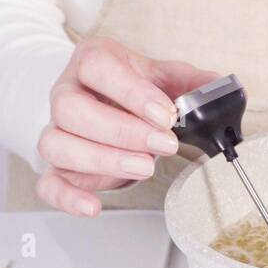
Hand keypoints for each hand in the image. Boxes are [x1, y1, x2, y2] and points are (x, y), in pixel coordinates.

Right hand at [36, 38, 217, 215]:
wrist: (109, 104)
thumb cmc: (133, 91)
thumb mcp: (165, 78)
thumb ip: (192, 82)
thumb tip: (220, 88)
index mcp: (91, 62)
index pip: (97, 67)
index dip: (131, 92)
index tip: (166, 114)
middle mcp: (66, 93)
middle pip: (72, 109)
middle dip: (122, 131)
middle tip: (163, 144)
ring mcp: (57, 129)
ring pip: (56, 144)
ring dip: (102, 160)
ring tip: (143, 167)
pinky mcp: (57, 166)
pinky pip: (47, 183)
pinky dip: (68, 197)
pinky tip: (93, 206)